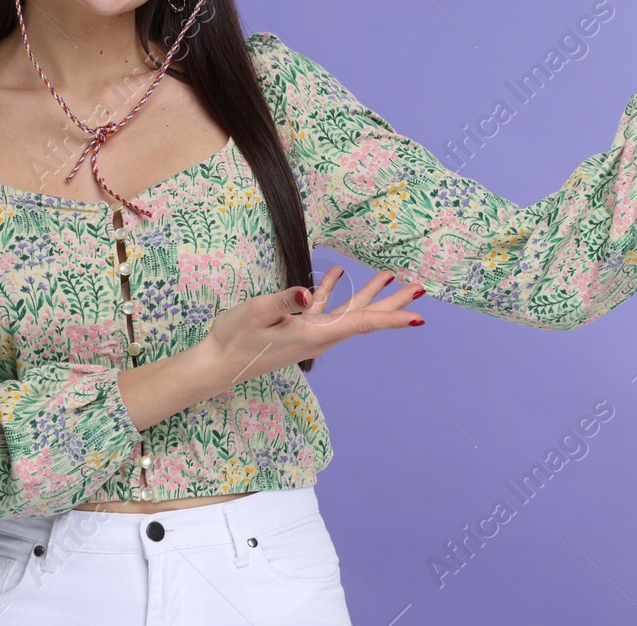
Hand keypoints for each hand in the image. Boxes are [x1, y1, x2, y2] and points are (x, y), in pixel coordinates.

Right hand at [200, 267, 424, 387]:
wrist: (217, 363)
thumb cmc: (235, 339)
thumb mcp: (256, 314)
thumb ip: (284, 301)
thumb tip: (308, 291)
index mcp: (316, 334)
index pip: (362, 323)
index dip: (392, 317)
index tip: (419, 316)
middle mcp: (320, 335)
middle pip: (365, 317)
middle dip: (393, 302)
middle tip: (419, 288)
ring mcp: (309, 332)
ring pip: (348, 312)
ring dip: (369, 294)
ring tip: (388, 275)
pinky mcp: (297, 328)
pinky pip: (324, 308)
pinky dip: (333, 290)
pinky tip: (336, 273)